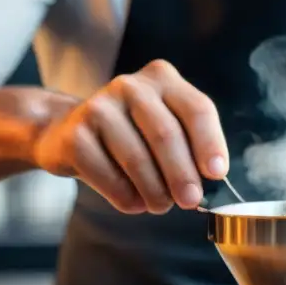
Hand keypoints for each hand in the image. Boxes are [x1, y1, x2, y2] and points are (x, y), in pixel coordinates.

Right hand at [32, 60, 227, 213]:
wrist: (68, 130)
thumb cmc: (130, 134)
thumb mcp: (163, 127)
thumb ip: (189, 147)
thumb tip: (209, 182)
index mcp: (162, 79)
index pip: (197, 109)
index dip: (210, 143)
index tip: (217, 174)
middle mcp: (130, 86)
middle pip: (166, 134)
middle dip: (182, 174)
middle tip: (191, 201)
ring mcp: (99, 107)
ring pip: (137, 158)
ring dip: (154, 191)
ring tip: (160, 205)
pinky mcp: (75, 135)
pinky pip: (109, 176)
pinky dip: (127, 197)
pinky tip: (134, 202)